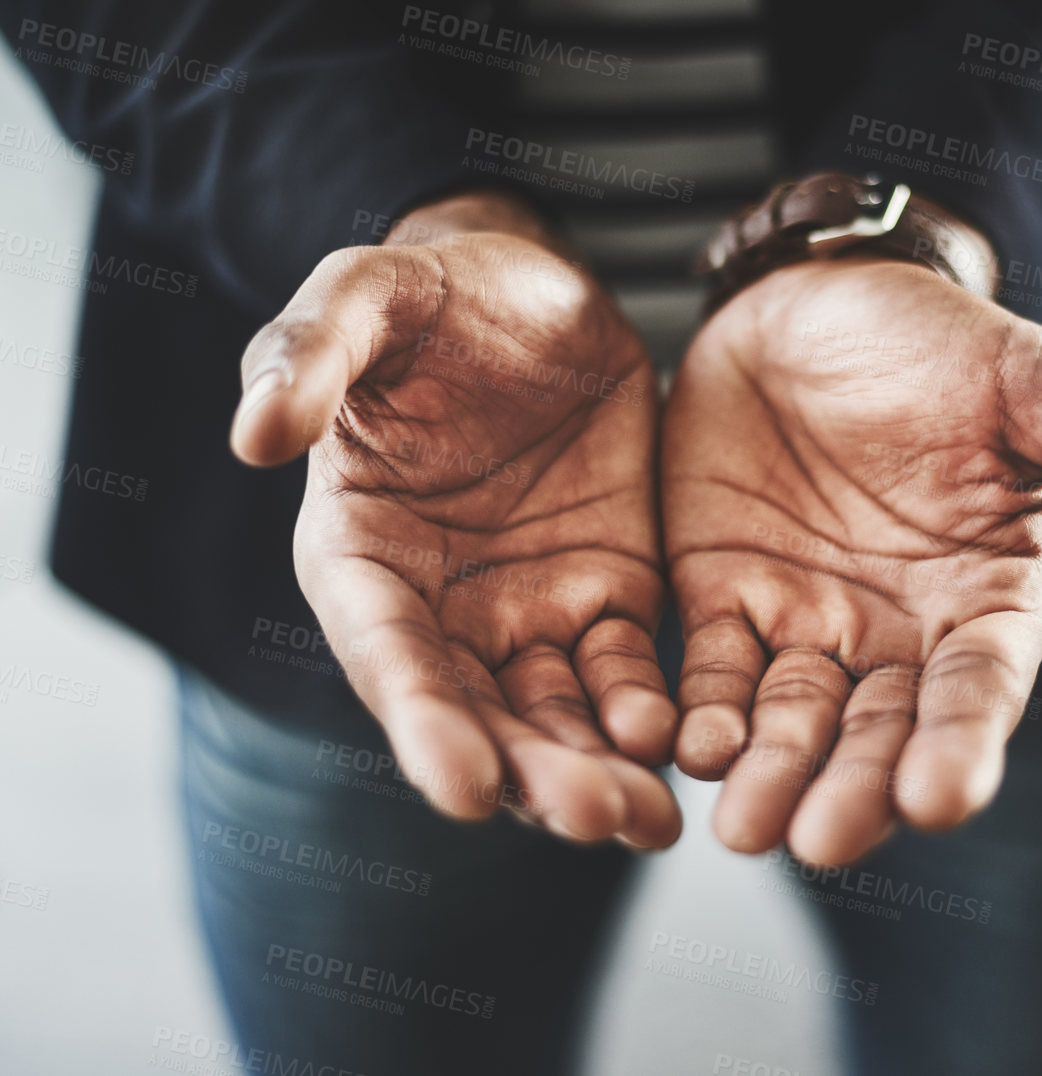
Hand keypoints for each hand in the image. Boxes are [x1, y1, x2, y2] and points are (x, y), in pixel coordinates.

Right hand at [230, 191, 679, 846]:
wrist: (533, 290)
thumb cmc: (430, 296)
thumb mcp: (363, 298)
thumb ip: (309, 356)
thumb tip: (253, 437)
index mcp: (360, 553)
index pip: (386, 654)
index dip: (420, 723)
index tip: (460, 788)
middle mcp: (440, 607)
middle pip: (480, 714)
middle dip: (532, 774)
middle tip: (592, 820)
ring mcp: (528, 609)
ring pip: (559, 714)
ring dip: (597, 771)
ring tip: (648, 819)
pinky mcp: (609, 593)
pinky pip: (629, 671)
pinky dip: (653, 714)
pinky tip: (688, 744)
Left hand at [662, 256, 1041, 864]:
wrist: (817, 293)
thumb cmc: (945, 341)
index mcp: (987, 598)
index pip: (980, 690)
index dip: (963, 746)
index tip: (939, 799)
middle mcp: (899, 633)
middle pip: (879, 732)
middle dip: (853, 790)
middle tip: (822, 839)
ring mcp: (809, 622)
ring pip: (791, 721)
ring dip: (771, 777)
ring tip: (748, 829)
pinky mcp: (724, 597)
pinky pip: (710, 670)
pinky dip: (697, 713)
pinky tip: (685, 746)